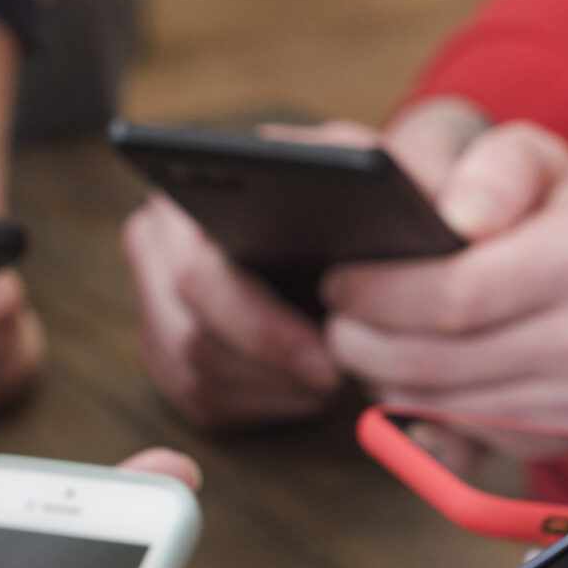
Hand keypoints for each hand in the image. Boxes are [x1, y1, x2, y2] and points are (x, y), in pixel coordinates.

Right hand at [122, 116, 447, 431]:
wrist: (338, 206)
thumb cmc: (353, 186)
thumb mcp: (370, 161)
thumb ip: (378, 171)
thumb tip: (415, 222)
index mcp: (183, 195)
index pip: (197, 275)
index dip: (262, 328)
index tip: (328, 358)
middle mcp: (152, 247)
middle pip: (190, 339)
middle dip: (271, 370)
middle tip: (337, 381)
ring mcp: (152, 303)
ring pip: (197, 377)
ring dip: (271, 391)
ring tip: (331, 384)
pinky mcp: (169, 351)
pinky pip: (205, 403)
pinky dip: (261, 406)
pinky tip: (306, 393)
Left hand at [324, 122, 567, 423]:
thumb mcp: (544, 162)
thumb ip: (497, 167)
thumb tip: (456, 214)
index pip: (455, 293)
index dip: (378, 292)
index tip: (339, 279)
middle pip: (436, 359)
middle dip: (365, 339)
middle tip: (338, 316)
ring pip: (440, 405)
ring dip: (385, 377)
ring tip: (366, 341)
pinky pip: (464, 436)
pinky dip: (421, 408)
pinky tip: (411, 373)